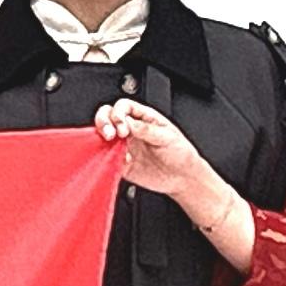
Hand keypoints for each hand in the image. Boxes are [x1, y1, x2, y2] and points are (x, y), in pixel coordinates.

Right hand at [96, 98, 251, 269]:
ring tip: (112, 146)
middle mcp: (131, 130)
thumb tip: (126, 122)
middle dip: (104, 123)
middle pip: (107, 117)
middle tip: (111, 134)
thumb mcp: (167, 137)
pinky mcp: (121, 162)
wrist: (184, 178)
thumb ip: (145, 129)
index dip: (118, 114)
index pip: (123, 107)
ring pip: (103, 136)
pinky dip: (107, 158)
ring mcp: (125, 146)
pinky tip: (120, 161)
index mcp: (144, 118)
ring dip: (102, 139)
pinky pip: (106, 158)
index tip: (123, 127)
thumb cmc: (181, 154)